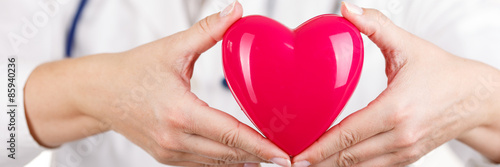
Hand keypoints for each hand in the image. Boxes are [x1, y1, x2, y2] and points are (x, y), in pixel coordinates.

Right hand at [25, 2, 290, 166]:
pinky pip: (203, 164)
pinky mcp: (167, 157)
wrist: (99, 94)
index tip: (283, 155)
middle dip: (259, 155)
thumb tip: (237, 11)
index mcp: (178, 112)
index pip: (228, 133)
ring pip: (217, 163)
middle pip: (227, 154)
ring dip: (244, 159)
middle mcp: (174, 139)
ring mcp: (169, 152)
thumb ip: (207, 31)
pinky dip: (224, 159)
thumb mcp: (172, 49)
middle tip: (286, 154)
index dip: (259, 146)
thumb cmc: (133, 71)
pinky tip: (242, 153)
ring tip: (270, 155)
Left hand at [291, 2, 499, 166]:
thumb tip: (346, 9)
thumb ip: (374, 26)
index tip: (297, 157)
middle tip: (293, 164)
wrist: (476, 97)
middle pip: (350, 157)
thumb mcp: (407, 46)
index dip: (319, 148)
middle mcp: (401, 136)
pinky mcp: (409, 157)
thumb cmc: (443, 72)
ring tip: (309, 166)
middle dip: (320, 162)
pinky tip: (336, 164)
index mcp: (396, 110)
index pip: (348, 135)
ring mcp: (406, 151)